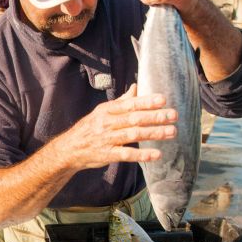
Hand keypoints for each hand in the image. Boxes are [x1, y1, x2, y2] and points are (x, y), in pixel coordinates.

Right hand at [52, 85, 176, 168]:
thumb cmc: (89, 129)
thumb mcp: (101, 112)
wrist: (69, 149)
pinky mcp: (107, 155)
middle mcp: (107, 123)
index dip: (146, 101)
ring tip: (171, 132)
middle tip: (173, 115)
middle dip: (155, 116)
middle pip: (134, 118)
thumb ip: (121, 102)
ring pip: (133, 134)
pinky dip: (142, 154)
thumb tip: (136, 87)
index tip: (163, 99)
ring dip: (154, 133)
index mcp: (107, 110)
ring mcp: (107, 139)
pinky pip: (127, 154)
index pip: (129, 104)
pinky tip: (157, 154)